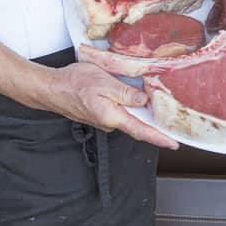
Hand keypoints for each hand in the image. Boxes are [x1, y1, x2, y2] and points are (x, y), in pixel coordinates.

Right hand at [46, 62, 177, 148]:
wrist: (51, 89)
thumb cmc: (74, 83)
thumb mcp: (103, 82)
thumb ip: (125, 93)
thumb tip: (144, 99)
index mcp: (112, 116)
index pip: (141, 131)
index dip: (160, 137)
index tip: (174, 143)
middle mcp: (109, 122)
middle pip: (138, 125)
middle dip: (155, 123)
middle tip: (173, 120)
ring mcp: (104, 120)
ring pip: (128, 117)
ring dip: (141, 112)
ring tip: (156, 103)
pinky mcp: (100, 114)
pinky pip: (120, 112)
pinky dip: (129, 106)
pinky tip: (134, 97)